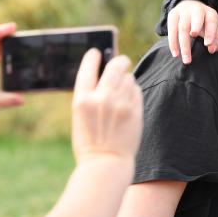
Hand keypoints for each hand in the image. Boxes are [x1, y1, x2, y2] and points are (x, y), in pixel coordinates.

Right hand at [71, 49, 142, 164]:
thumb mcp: (81, 117)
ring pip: (128, 78)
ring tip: (122, 91)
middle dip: (119, 60)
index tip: (96, 52)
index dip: (92, 57)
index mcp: (81, 100)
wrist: (105, 164)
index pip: (88, 68)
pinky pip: (136, 91)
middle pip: (114, 66)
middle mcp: (101, 98)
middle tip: (122, 60)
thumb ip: (90, 95)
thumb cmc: (90, 142)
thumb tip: (104, 72)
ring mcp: (119, 104)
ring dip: (126, 80)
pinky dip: (133, 92)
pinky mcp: (134, 110)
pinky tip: (128, 101)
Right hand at [167, 0, 217, 63]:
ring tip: (187, 60)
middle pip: (196, 21)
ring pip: (182, 28)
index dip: (210, 33)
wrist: (189, 6)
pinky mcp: (173, 15)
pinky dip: (173, 43)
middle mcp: (197, 10)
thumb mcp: (212, 28)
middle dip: (195, 29)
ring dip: (184, 46)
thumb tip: (212, 50)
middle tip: (194, 37)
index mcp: (209, 13)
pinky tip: (176, 54)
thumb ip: (215, 40)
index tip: (207, 44)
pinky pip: (172, 30)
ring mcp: (183, 12)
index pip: (211, 22)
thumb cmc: (204, 23)